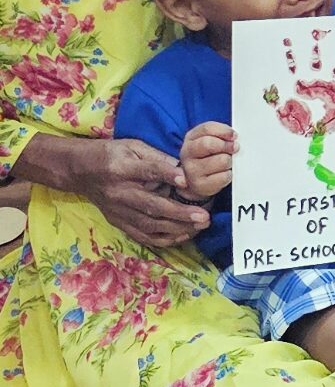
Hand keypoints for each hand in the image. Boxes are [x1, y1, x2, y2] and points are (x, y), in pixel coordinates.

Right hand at [91, 138, 211, 247]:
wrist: (80, 171)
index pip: (148, 172)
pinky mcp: (117, 222)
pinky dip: (162, 239)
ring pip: (148, 225)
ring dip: (175, 229)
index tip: (186, 180)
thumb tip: (181, 167)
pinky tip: (181, 236)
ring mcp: (117, 211)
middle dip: (179, 213)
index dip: (167, 176)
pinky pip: (141, 235)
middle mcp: (119, 193)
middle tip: (203, 216)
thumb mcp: (132, 146)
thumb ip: (156, 157)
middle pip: (151, 206)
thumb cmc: (112, 154)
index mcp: (122, 169)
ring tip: (198, 227)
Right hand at [179, 121, 235, 201]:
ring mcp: (191, 171)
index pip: (207, 129)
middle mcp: (187, 154)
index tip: (234, 136)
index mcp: (191, 139)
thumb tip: (233, 138)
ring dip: (229, 161)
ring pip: (221, 160)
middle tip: (235, 148)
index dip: (224, 131)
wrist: (196, 181)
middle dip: (227, 145)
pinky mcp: (200, 185)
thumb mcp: (210, 139)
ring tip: (226, 163)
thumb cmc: (207, 156)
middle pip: (209, 144)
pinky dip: (228, 174)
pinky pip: (224, 176)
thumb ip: (220, 134)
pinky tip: (223, 174)